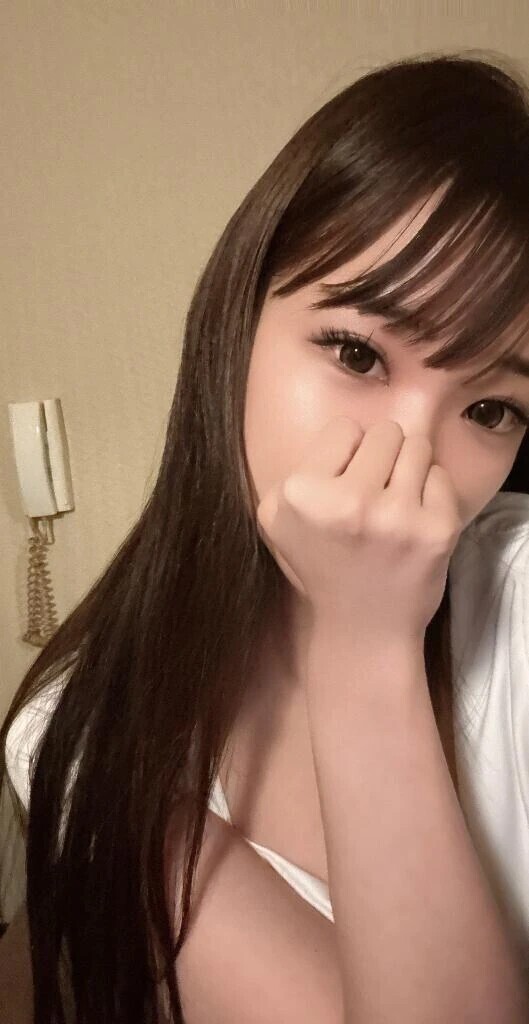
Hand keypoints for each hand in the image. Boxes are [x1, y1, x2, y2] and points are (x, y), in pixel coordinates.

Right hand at [256, 417, 463, 642]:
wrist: (361, 628)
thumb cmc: (320, 564)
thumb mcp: (278, 518)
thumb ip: (300, 468)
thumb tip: (348, 431)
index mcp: (301, 495)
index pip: (345, 428)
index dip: (346, 456)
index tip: (342, 488)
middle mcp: (347, 503)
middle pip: (386, 431)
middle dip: (382, 458)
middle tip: (373, 496)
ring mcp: (396, 517)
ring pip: (418, 446)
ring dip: (408, 470)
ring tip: (394, 505)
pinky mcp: (436, 530)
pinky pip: (441, 476)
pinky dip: (430, 494)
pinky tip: (412, 523)